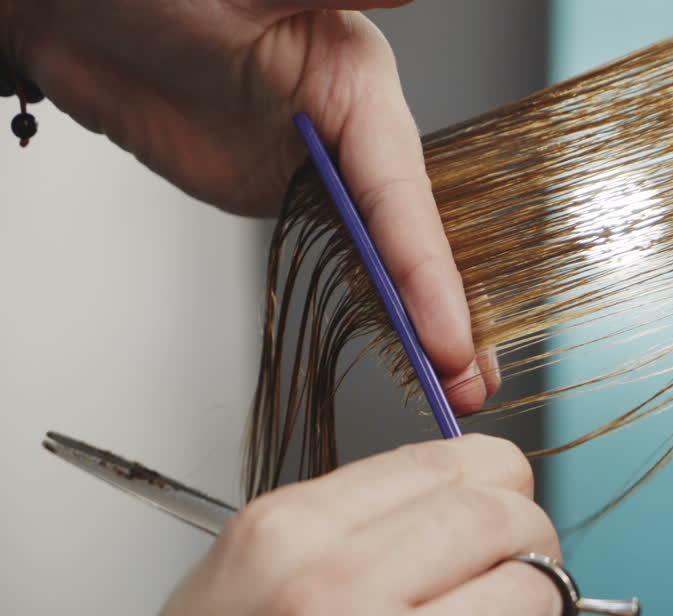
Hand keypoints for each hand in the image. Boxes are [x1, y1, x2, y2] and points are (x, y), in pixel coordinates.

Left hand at [2, 0, 496, 411]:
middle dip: (446, 312)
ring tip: (449, 386)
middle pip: (411, 235)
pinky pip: (339, 260)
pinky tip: (398, 345)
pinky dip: (373, 308)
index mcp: (358, 82)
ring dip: (418, 323)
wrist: (69, 14)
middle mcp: (350, 130)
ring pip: (383, 257)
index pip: (403, 194)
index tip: (447, 338)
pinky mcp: (280, 196)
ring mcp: (316, 169)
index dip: (429, 273)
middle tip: (468, 384)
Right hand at [83, 435, 586, 615]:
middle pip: (503, 517)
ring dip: (545, 610)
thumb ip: (354, 521)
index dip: (501, 481)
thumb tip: (471, 496)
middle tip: (522, 567)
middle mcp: (332, 596)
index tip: (506, 503)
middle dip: (533, 538)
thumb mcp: (249, 571)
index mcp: (291, 535)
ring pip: (537, 593)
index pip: (451, 463)